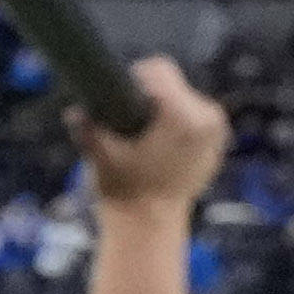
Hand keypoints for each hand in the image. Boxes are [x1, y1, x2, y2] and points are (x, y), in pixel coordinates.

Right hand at [78, 53, 231, 225]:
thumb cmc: (124, 190)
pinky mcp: (218, 141)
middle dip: (149, 97)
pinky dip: (177, 125)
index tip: (118, 99)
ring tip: (145, 138)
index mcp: (183, 114)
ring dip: (163, 110)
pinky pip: (194, 116)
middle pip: (172, 84)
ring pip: (183, 98)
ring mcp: (217, 130)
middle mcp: (208, 116)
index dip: (134, 77)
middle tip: (129, 125)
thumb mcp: (100, 155)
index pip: (159, 69)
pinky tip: (161, 147)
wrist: (151, 223)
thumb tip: (74, 110)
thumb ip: (87, 128)